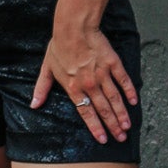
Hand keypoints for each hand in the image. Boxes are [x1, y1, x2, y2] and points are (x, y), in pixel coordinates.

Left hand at [30, 24, 137, 144]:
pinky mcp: (113, 63)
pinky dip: (129, 92)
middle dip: (112, 126)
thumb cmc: (59, 46)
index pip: (86, 113)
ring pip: (114, 99)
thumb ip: (41, 88)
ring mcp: (102, 74)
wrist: (74, 27)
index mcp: (73, 88)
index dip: (95, 127)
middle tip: (120, 138)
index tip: (102, 139)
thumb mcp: (47, 68)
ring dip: (121, 114)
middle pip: (103, 109)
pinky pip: (123, 81)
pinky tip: (134, 102)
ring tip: (127, 126)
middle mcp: (89, 84)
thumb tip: (33, 105)